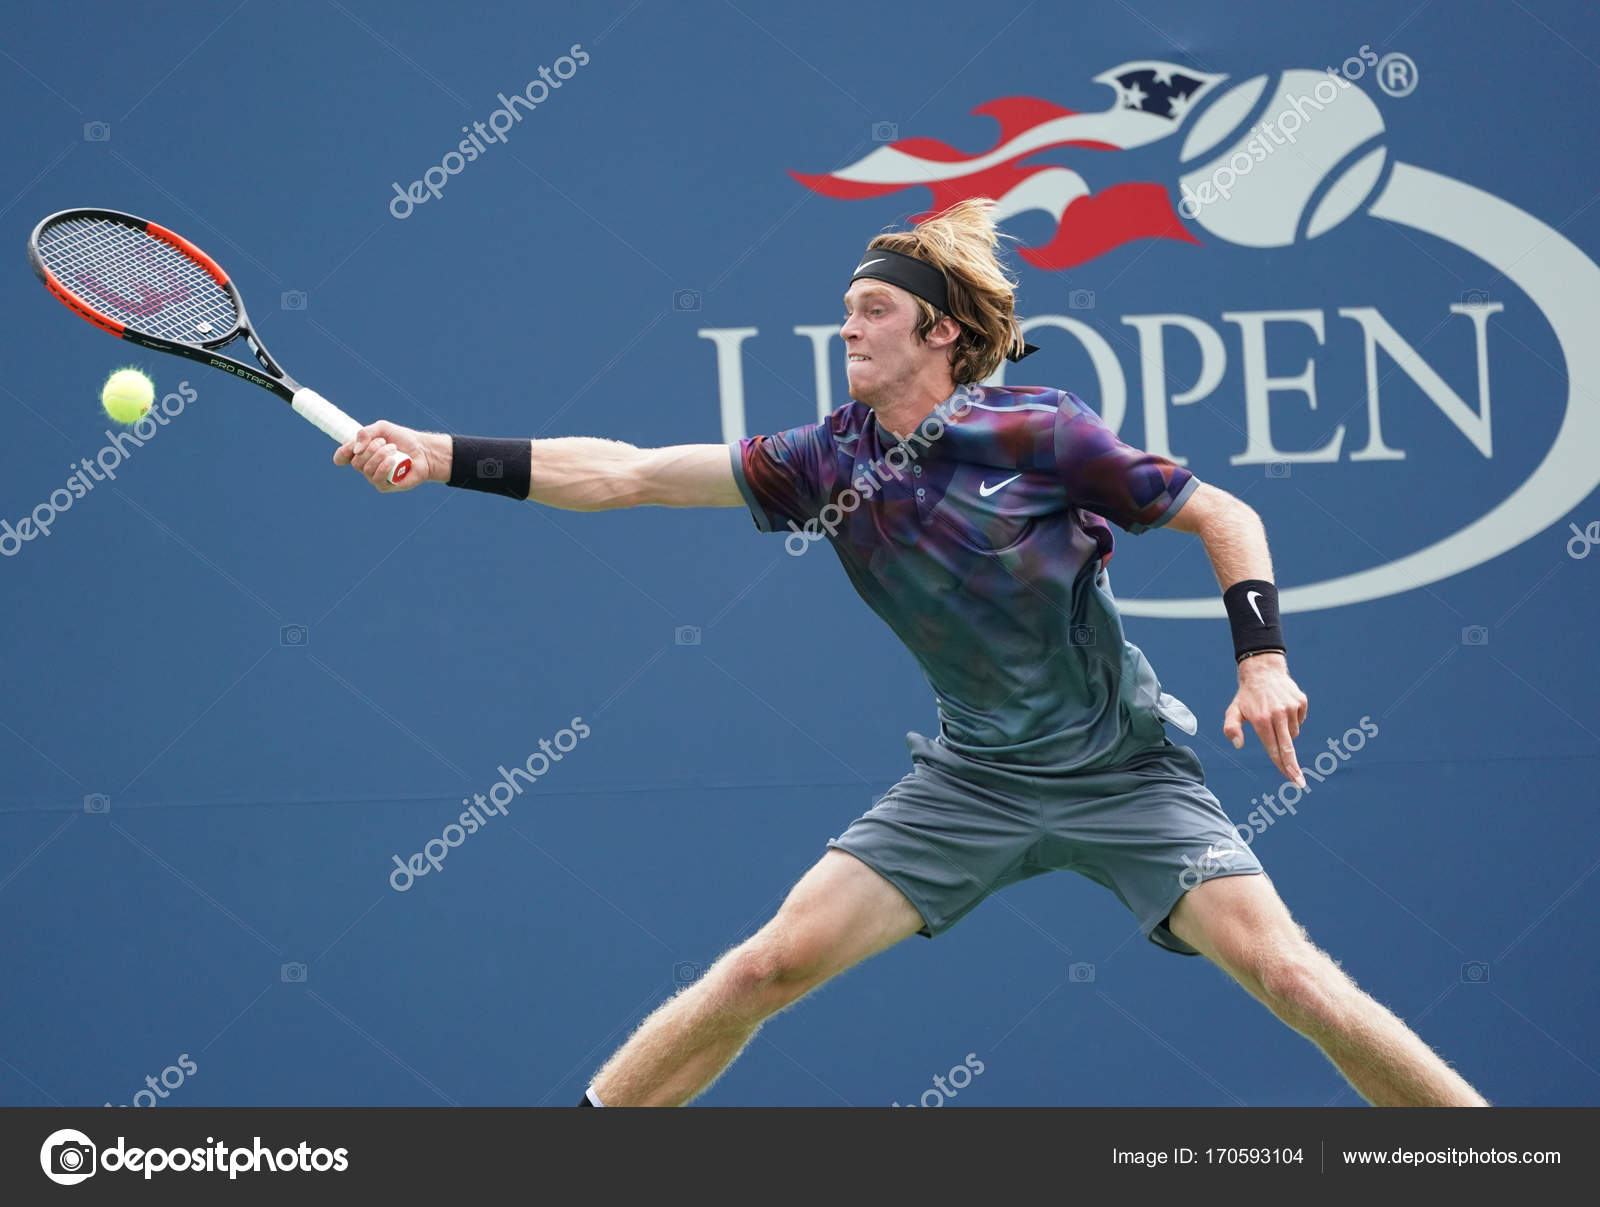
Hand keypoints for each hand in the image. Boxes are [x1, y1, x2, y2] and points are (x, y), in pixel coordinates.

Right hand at [332, 421, 442, 491]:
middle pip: (356, 462)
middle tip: (385, 442)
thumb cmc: (403, 440)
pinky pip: (377, 478)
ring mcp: (374, 477)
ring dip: (380, 455)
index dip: (342, 454)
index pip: (342, 457)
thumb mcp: (382, 429)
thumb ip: (366, 433)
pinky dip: (384, 466)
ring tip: (393, 449)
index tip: (352, 448)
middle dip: (371, 449)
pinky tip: (393, 460)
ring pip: (366, 469)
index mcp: (361, 453)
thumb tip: (356, 449)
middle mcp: (365, 467)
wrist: (423, 450)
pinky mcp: (385, 486)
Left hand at [1222, 652, 1308, 787]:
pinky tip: (1283, 709)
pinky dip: (1293, 721)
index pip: (1272, 748)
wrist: (1263, 671)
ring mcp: (1291, 708)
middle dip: (1293, 767)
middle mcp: (1277, 714)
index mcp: (1261, 720)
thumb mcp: (1233, 711)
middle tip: (1300, 783)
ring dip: (1286, 733)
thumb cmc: (1247, 696)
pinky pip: (1300, 721)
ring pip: (1293, 734)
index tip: (1289, 778)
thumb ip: (1231, 729)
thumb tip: (1238, 745)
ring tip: (1274, 718)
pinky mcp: (1301, 702)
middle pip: (1288, 747)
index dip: (1280, 765)